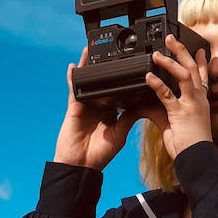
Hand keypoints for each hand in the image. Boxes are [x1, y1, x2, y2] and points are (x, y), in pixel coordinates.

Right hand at [53, 48, 143, 170]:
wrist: (80, 166)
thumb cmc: (100, 155)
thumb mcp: (119, 134)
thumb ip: (129, 118)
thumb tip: (143, 104)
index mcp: (110, 113)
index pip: (119, 93)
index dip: (124, 82)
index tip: (134, 70)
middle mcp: (98, 107)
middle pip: (103, 84)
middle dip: (106, 71)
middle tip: (115, 53)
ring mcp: (86, 106)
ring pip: (89, 83)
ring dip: (89, 68)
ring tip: (92, 51)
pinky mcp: (74, 107)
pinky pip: (74, 89)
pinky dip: (74, 77)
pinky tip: (75, 66)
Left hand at [141, 34, 212, 159]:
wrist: (196, 158)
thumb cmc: (189, 143)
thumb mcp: (175, 123)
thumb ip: (161, 110)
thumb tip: (146, 102)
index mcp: (200, 101)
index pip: (202, 76)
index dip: (201, 61)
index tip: (199, 49)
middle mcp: (198, 99)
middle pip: (192, 68)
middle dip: (182, 51)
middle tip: (171, 38)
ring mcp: (191, 104)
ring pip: (183, 75)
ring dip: (170, 62)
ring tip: (157, 54)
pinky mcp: (180, 112)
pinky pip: (167, 94)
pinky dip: (157, 84)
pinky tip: (148, 77)